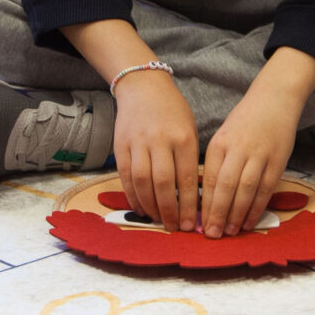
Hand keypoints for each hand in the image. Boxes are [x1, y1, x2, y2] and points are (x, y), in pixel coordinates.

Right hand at [112, 69, 199, 231]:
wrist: (143, 87)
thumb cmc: (172, 111)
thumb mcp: (190, 129)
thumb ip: (190, 159)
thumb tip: (194, 196)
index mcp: (183, 138)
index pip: (187, 178)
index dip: (188, 205)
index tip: (190, 224)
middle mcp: (159, 140)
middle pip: (164, 183)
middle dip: (169, 210)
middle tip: (173, 228)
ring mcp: (138, 143)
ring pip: (142, 182)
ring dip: (150, 206)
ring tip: (157, 220)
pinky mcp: (120, 145)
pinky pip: (126, 176)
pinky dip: (132, 195)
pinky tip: (140, 208)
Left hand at [200, 89, 298, 237]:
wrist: (274, 100)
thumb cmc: (245, 122)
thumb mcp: (223, 137)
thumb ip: (216, 164)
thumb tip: (207, 198)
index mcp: (219, 144)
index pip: (208, 179)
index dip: (204, 205)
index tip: (199, 224)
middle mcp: (237, 150)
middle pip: (225, 187)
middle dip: (217, 214)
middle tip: (212, 234)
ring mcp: (259, 155)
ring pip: (245, 190)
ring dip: (236, 214)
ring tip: (229, 232)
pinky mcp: (277, 161)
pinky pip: (265, 189)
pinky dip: (257, 207)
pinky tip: (249, 221)